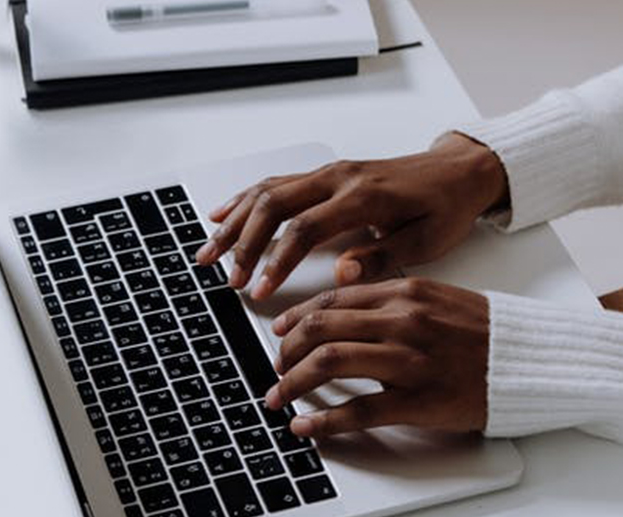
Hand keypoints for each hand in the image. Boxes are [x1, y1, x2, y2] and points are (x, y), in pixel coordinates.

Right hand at [196, 133, 507, 299]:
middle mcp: (339, 178)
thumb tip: (341, 273)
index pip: (305, 228)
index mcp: (363, 197)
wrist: (457, 172)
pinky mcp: (325, 174)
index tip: (260, 290)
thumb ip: (382, 257)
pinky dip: (246, 198)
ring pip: (268, 190)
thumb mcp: (426, 241)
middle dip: (244, 243)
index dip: (276, 260)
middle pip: (274, 205)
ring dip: (235, 221)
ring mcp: (329, 172)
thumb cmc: (444, 208)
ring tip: (209, 249)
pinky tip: (224, 213)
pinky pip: (276, 182)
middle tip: (228, 276)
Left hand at [264, 278, 488, 436]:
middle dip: (287, 351)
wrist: (529, 360)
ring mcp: (409, 360)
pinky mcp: (419, 400)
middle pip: (321, 329)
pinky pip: (359, 410)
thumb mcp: (432, 297)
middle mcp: (401, 320)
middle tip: (277, 366)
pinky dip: (325, 420)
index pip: (331, 300)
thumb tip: (340, 309)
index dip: (296, 318)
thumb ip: (387, 299)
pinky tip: (306, 426)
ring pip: (330, 363)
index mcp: (402, 292)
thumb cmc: (480, 331)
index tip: (279, 331)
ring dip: (294, 381)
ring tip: (280, 395)